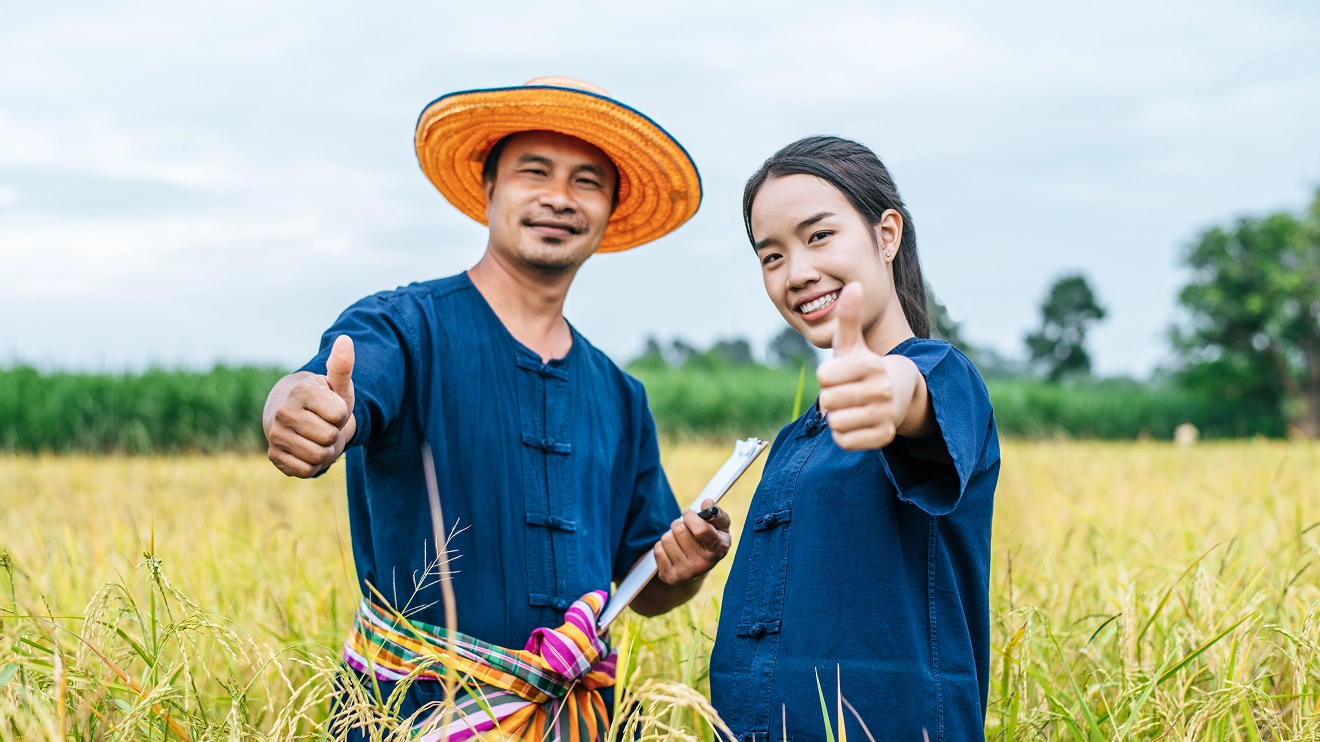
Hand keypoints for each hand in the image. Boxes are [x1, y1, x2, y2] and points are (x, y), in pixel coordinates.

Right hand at [264, 335, 356, 477]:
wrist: (297, 419)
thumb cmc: (324, 401)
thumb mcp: (337, 385)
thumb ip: (342, 366)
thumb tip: (345, 339)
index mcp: (301, 391)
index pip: (340, 415)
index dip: (342, 416)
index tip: (331, 410)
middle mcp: (283, 412)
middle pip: (330, 437)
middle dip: (334, 435)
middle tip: (324, 425)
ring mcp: (276, 435)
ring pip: (319, 456)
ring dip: (325, 451)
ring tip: (317, 438)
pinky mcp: (274, 456)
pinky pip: (306, 470)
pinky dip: (313, 465)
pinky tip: (306, 451)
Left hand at [654, 498, 732, 584]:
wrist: (699, 567)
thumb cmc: (710, 540)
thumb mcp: (720, 526)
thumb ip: (716, 513)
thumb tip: (707, 503)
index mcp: (719, 549)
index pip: (700, 530)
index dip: (691, 517)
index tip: (689, 514)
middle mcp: (704, 564)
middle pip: (679, 530)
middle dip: (680, 523)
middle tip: (684, 528)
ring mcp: (687, 573)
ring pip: (667, 538)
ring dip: (670, 534)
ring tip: (679, 540)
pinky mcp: (671, 577)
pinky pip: (657, 550)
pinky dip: (662, 546)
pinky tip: (672, 550)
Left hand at [816, 283, 919, 450]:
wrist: (900, 393)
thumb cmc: (866, 367)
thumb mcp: (855, 343)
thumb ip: (849, 317)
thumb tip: (854, 284)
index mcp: (870, 365)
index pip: (823, 376)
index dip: (826, 377)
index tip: (840, 375)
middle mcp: (881, 390)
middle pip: (828, 401)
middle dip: (830, 398)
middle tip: (844, 392)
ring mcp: (885, 415)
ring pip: (835, 422)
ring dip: (836, 417)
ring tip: (850, 407)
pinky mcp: (884, 437)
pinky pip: (845, 441)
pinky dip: (844, 435)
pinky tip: (855, 422)